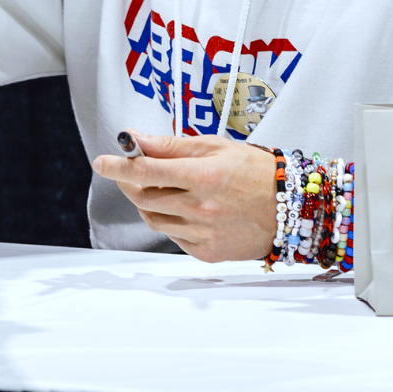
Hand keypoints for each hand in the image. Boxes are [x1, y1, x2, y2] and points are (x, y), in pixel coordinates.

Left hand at [91, 131, 275, 262]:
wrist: (291, 209)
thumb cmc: (254, 172)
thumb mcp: (214, 147)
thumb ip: (170, 145)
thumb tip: (133, 139)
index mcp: (202, 176)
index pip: (145, 171)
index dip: (118, 166)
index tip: (101, 162)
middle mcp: (200, 207)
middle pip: (143, 198)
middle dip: (129, 183)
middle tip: (131, 172)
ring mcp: (203, 233)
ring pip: (154, 219)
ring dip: (147, 203)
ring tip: (163, 189)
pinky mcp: (206, 253)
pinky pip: (172, 237)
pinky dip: (169, 222)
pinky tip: (185, 209)